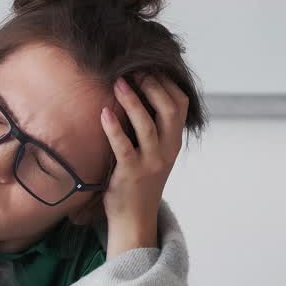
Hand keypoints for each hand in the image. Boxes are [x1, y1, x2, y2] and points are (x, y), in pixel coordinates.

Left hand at [98, 75, 188, 254]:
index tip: (149, 66)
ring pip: (147, 125)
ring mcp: (151, 162)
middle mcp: (167, 149)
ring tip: (118, 82)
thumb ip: (152, 127)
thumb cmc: (139, 181)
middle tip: (133, 69)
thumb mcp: (154, 152)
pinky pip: (123, 147)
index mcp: (174, 141)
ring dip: (133, 101)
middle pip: (169, 109)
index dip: (166, 82)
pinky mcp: (131, 173)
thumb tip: (138, 92)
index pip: (181, 104)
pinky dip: (113, 128)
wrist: (135, 219)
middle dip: (152, 85)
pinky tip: (104, 113)